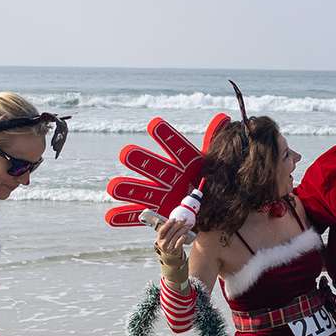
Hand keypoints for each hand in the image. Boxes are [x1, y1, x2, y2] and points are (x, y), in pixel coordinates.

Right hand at [107, 114, 221, 230]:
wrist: (218, 206)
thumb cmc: (219, 180)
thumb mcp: (223, 163)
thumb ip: (219, 143)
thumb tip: (224, 118)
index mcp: (185, 161)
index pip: (177, 146)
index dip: (167, 136)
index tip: (155, 125)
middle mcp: (169, 174)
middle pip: (151, 164)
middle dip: (139, 159)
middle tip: (127, 153)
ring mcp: (161, 193)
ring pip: (141, 189)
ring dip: (126, 187)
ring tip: (114, 187)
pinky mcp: (156, 210)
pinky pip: (138, 215)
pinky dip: (124, 216)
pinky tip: (111, 217)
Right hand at [154, 215, 191, 257]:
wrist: (171, 257)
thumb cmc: (169, 244)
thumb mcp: (165, 238)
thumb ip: (168, 231)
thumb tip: (176, 220)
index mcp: (159, 238)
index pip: (162, 230)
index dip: (168, 224)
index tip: (174, 218)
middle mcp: (163, 243)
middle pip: (171, 231)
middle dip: (178, 224)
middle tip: (184, 219)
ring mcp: (169, 247)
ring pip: (177, 235)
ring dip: (184, 229)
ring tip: (189, 225)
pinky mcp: (175, 250)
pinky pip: (180, 242)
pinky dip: (184, 236)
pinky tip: (187, 233)